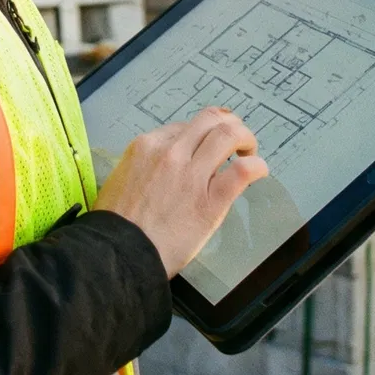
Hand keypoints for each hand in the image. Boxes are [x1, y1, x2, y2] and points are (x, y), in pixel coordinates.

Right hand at [92, 108, 269, 278]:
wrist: (118, 254)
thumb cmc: (116, 225)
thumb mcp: (121, 179)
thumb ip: (145, 167)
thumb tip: (164, 169)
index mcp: (146, 146)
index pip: (185, 126)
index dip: (202, 134)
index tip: (208, 146)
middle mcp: (171, 153)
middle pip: (210, 119)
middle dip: (228, 125)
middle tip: (236, 141)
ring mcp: (191, 175)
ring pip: (228, 134)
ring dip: (245, 138)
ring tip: (249, 152)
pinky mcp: (210, 201)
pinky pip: (242, 172)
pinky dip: (257, 166)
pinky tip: (259, 171)